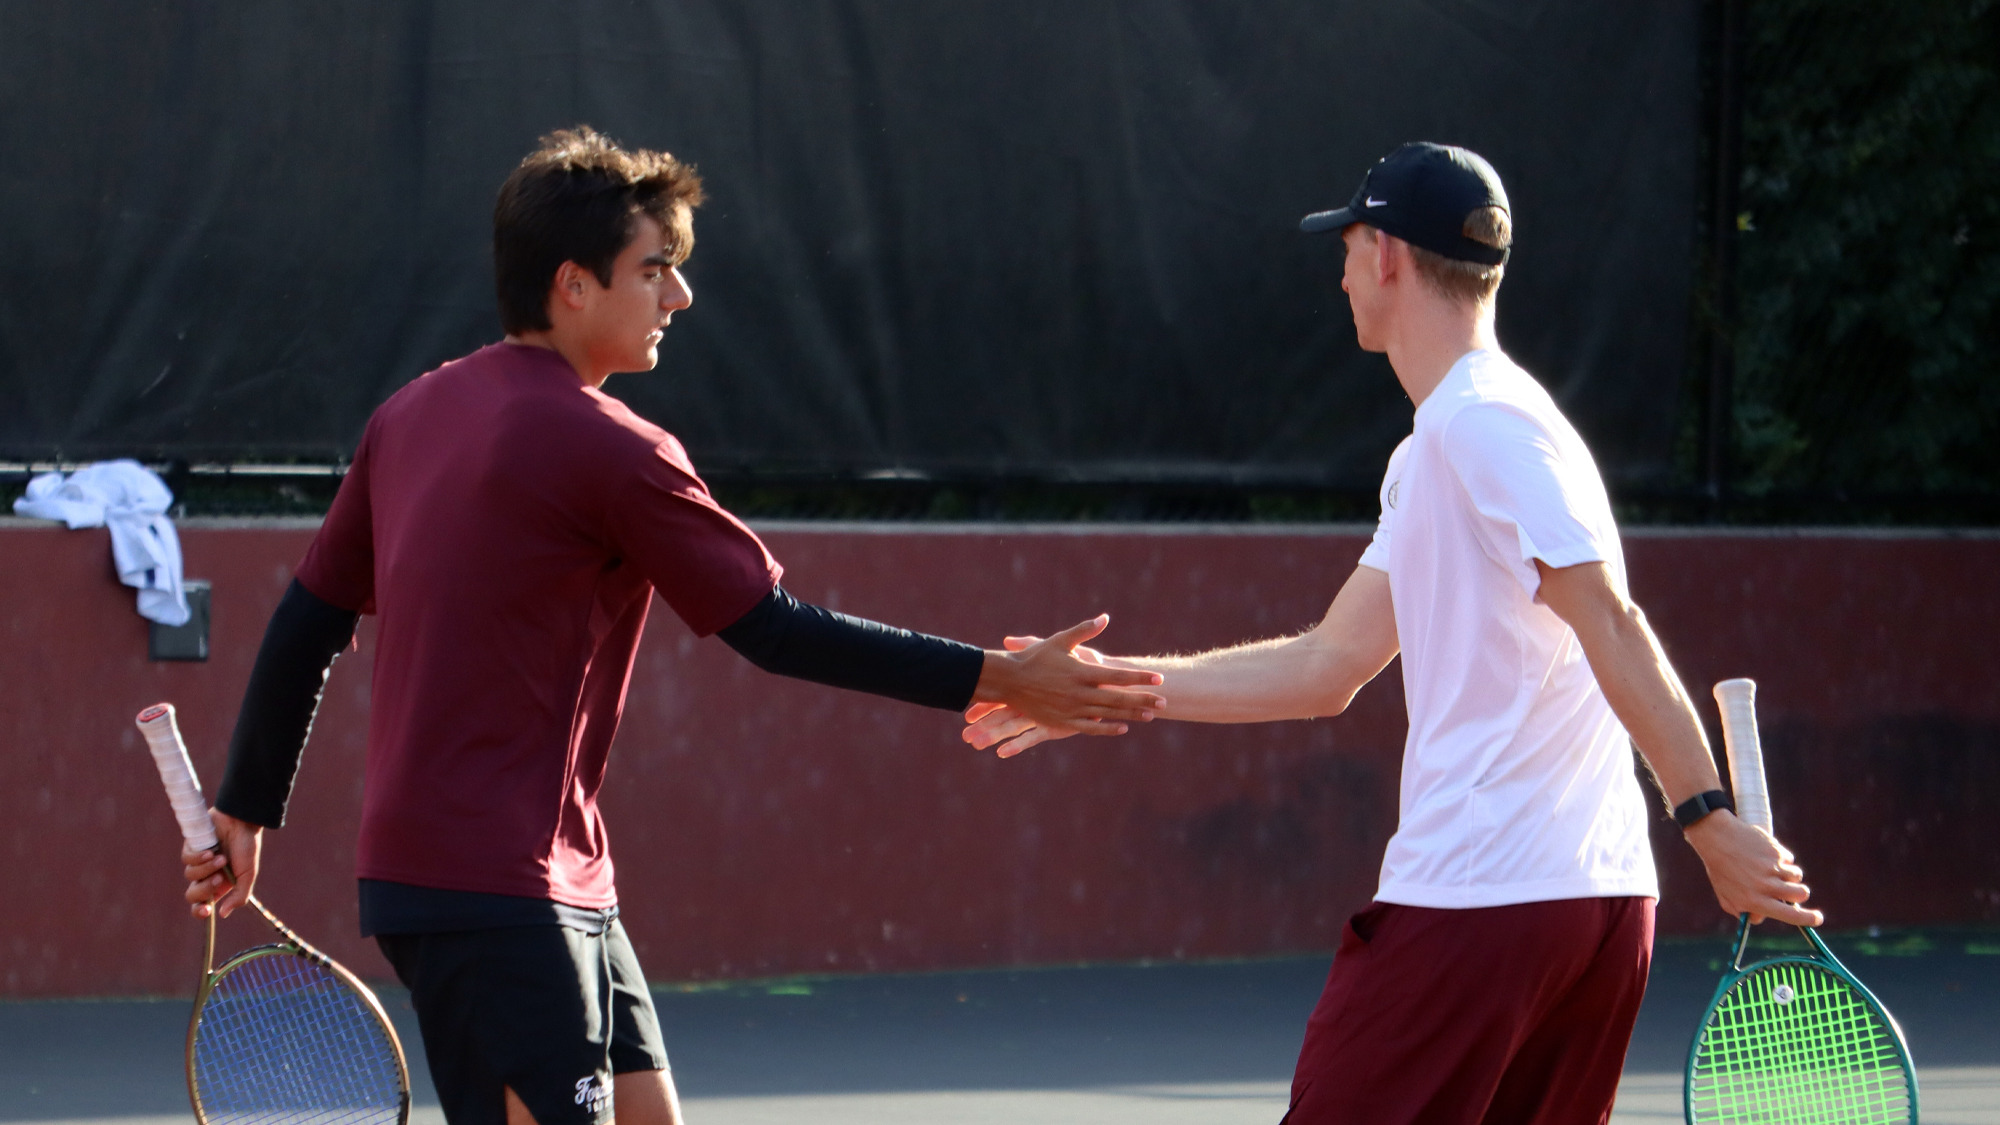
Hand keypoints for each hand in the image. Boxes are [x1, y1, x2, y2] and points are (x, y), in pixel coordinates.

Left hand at [182, 808, 262, 919]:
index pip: (202, 905)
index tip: (206, 911)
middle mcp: (206, 875)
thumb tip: (223, 914)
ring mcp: (197, 862)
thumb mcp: (248, 875)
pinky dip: (199, 857)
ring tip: (221, 857)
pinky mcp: (191, 848)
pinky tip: (211, 850)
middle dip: (205, 889)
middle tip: (218, 878)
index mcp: (219, 885)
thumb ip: (239, 896)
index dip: (200, 911)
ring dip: (207, 868)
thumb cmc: (247, 847)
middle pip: (192, 895)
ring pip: (190, 876)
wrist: (243, 822)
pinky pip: (187, 860)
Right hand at [966, 615, 1163, 755]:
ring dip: (1131, 715)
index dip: (1140, 678)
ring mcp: (1072, 710)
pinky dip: (1108, 729)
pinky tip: (1123, 728)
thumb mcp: (1059, 640)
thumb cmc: (1034, 658)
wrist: (1008, 681)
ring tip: (1151, 716)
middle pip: (1119, 698)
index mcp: (1081, 672)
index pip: (1118, 675)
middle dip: (1143, 700)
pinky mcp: (1063, 722)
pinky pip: (1090, 728)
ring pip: (1108, 714)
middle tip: (1164, 701)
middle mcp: (1079, 693)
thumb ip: (1084, 631)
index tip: (1159, 678)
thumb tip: (1106, 618)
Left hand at [1683, 810, 1822, 926]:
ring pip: (1797, 876)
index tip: (1818, 918)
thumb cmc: (1721, 869)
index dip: (1809, 918)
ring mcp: (1772, 868)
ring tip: (1770, 867)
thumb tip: (1763, 918)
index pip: (1791, 916)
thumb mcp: (1725, 896)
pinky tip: (1764, 854)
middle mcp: (1766, 887)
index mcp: (1754, 902)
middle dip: (1799, 892)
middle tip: (1788, 887)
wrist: (1717, 838)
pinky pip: (1789, 859)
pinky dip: (1781, 858)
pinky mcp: (1776, 852)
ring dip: (1788, 873)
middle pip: (1801, 894)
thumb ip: (1744, 911)